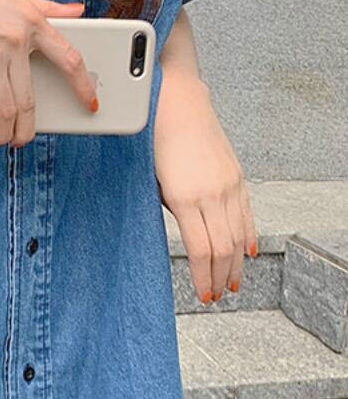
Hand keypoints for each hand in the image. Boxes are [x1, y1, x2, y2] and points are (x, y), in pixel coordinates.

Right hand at [0, 0, 97, 146]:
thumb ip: (46, 7)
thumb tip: (78, 10)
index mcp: (32, 21)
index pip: (69, 59)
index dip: (82, 85)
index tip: (88, 103)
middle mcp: (15, 40)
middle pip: (30, 98)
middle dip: (27, 127)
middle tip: (23, 138)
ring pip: (6, 109)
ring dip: (3, 132)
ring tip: (0, 139)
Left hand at [154, 70, 257, 302]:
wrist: (177, 103)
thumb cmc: (154, 140)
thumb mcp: (150, 181)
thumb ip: (166, 209)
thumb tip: (179, 233)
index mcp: (184, 198)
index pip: (201, 250)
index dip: (204, 277)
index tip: (203, 294)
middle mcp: (211, 194)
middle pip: (223, 248)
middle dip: (220, 277)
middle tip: (217, 294)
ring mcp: (228, 184)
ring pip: (238, 235)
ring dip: (236, 264)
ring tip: (232, 282)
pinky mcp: (236, 176)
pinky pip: (246, 214)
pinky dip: (248, 236)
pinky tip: (247, 251)